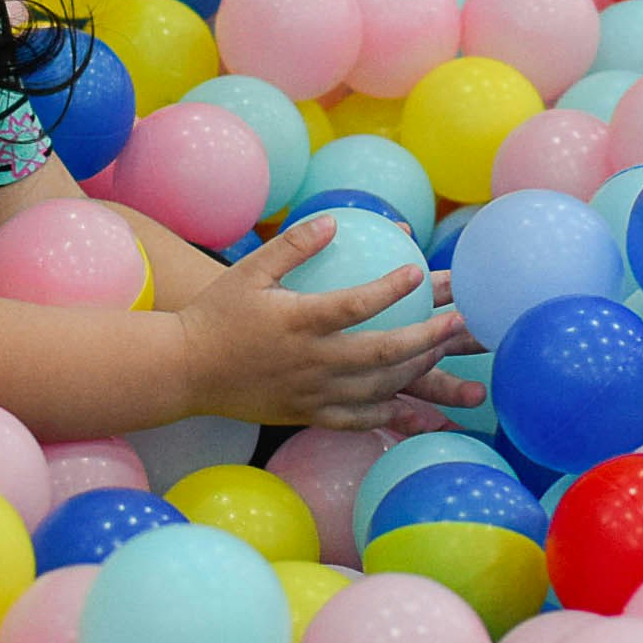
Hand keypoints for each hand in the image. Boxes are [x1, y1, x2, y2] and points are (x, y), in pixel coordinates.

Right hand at [178, 215, 469, 430]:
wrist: (184, 371)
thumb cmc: (216, 315)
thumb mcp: (249, 272)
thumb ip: (293, 246)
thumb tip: (333, 221)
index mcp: (297, 322)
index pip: (355, 305)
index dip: (392, 289)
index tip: (420, 272)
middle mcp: (310, 362)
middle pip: (381, 354)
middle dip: (427, 338)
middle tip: (459, 322)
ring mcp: (311, 393)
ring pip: (378, 389)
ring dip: (418, 373)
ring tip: (446, 356)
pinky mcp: (307, 415)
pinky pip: (358, 420)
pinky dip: (392, 416)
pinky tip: (420, 412)